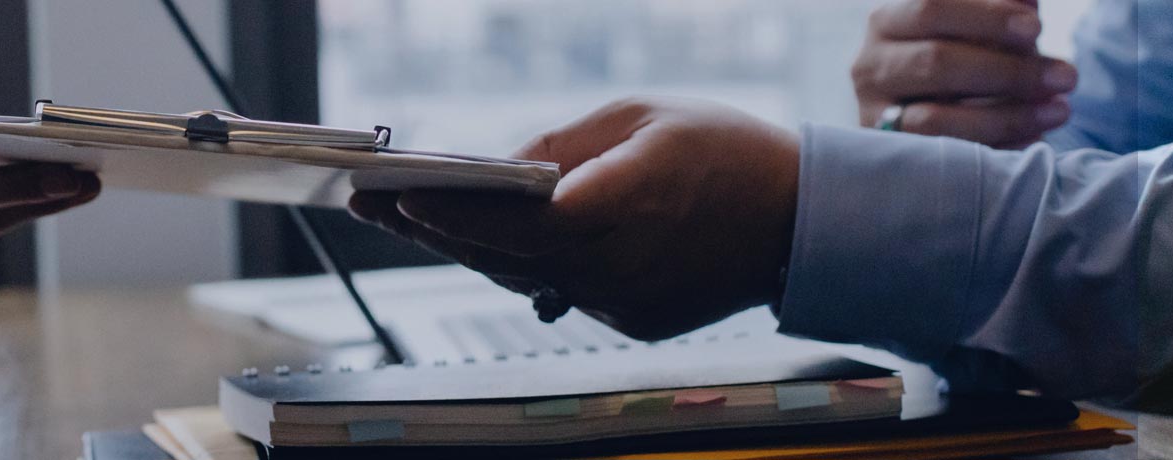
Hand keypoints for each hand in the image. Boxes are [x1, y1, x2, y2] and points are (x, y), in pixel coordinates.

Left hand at [349, 97, 798, 340]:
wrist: (802, 219)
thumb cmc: (726, 152)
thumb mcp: (641, 116)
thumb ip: (563, 143)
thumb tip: (499, 166)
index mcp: (620, 205)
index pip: (513, 218)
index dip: (450, 211)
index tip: (396, 194)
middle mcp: (615, 266)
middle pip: (500, 255)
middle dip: (430, 229)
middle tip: (370, 205)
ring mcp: (621, 303)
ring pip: (520, 278)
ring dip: (463, 250)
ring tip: (405, 219)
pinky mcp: (631, 321)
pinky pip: (558, 291)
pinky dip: (519, 266)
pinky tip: (475, 241)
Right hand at [852, 0, 1074, 147]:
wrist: (934, 106)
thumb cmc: (965, 53)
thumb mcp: (981, 25)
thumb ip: (1003, 8)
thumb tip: (1030, 4)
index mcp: (889, 19)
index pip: (931, 8)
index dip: (986, 17)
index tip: (1037, 28)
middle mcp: (870, 65)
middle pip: (934, 62)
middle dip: (1007, 72)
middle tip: (1066, 77)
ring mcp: (874, 113)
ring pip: (933, 118)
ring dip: (1006, 116)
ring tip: (1060, 110)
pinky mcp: (892, 155)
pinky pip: (943, 158)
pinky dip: (994, 149)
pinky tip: (1035, 138)